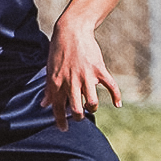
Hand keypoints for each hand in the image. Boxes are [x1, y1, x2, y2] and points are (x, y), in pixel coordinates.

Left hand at [42, 14, 120, 130]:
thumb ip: (47, 88)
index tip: (63, 129)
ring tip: (90, 106)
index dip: (60, 121)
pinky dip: (116, 97)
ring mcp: (86, 77)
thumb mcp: (49, 70)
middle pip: (75, 110)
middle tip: (79, 116)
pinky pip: (111, 87)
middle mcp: (71, 82)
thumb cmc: (58, 51)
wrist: (72, 31)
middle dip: (78, 117)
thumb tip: (43, 104)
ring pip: (92, 103)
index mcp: (56, 83)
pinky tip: (117, 104)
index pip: (57, 107)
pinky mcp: (99, 70)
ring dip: (92, 108)